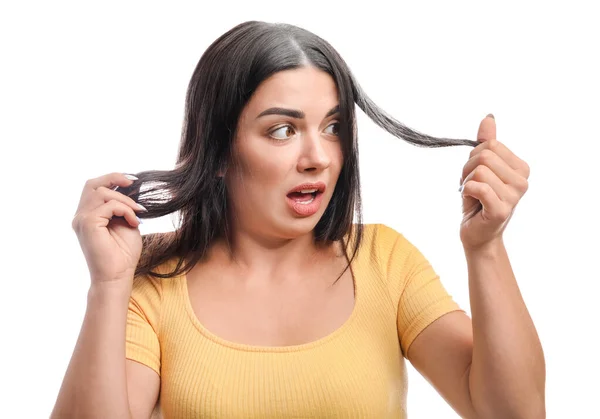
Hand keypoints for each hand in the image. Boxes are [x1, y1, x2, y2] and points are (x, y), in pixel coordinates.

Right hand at [71, 172, 145, 285]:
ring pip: (102, 193)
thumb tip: (133, 186)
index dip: (112, 179)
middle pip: (92, 184)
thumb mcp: (126, 223)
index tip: (133, 180)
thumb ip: (124, 206)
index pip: (94, 188)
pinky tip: (135, 222)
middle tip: (134, 182)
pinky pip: (109, 205)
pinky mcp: (88, 223)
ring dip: (125, 200)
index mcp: (87, 216)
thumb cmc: (123, 255)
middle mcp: (80, 216)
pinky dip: (126, 210)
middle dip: (114, 178)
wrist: (117, 277)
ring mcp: (81, 219)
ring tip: (138, 213)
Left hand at [459, 115, 529, 250]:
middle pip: (484, 155)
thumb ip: (486, 142)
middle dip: (467, 169)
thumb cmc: (478, 200)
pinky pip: (478, 187)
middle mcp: (522, 181)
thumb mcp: (481, 167)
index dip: (474, 157)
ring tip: (472, 196)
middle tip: (471, 186)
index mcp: (521, 167)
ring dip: (466, 183)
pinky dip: (467, 192)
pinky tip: (471, 202)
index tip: (475, 174)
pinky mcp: (501, 210)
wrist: (477, 233)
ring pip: (479, 171)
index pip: (489, 144)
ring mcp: (514, 196)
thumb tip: (488, 118)